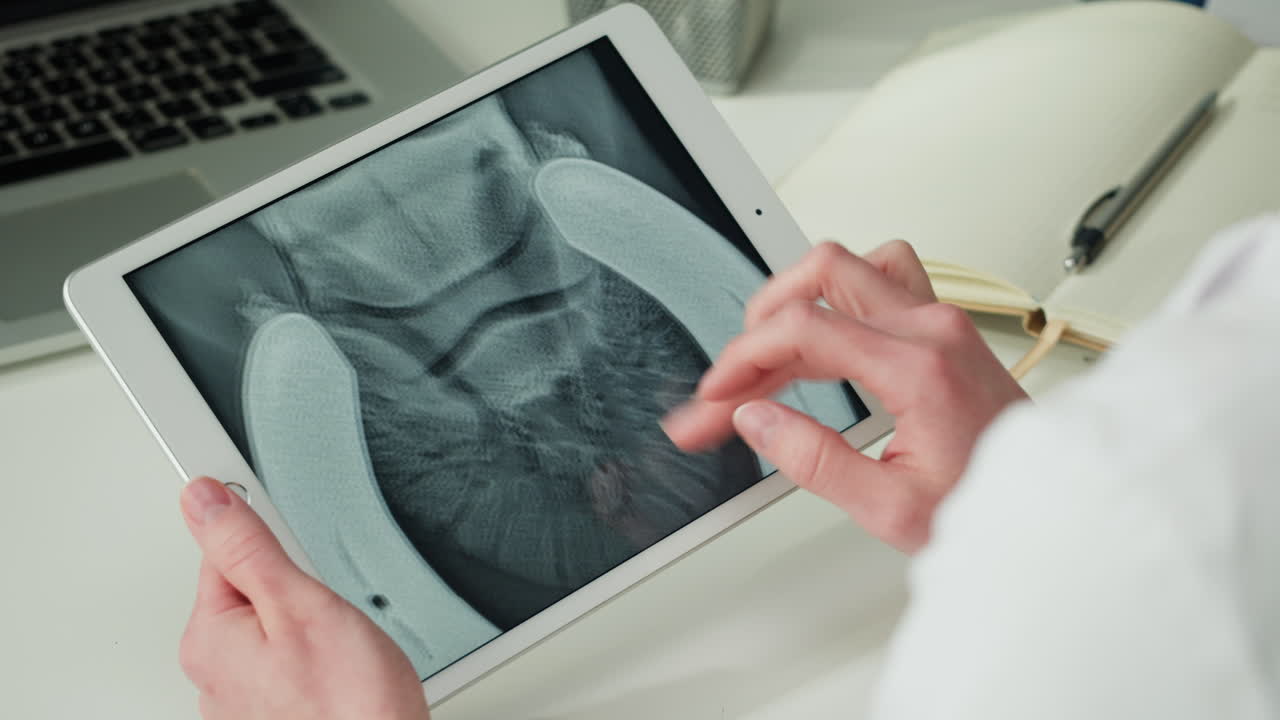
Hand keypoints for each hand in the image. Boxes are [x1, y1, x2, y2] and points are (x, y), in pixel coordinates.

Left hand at [178, 477, 429, 719]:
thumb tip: (203, 498)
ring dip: (309, 624)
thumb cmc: (349, 703)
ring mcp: (241, 698)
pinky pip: (288, 662)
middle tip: (331, 604)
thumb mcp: (301, 604)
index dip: (264, 533)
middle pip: (250, 589)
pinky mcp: (272, 712)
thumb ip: (249, 547)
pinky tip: (341, 666)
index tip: (281, 517)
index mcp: (210, 637)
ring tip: (343, 644)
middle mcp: (213, 672)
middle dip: (295, 585)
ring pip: (274, 628)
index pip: (223, 551)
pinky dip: (316, 656)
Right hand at [662, 241, 1027, 551]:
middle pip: (821, 276)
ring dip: (798, 298)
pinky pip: (881, 279)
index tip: (717, 395)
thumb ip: (813, 459)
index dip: (745, 357)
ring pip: (850, 266)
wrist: (1049, 504)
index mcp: (918, 367)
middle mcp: (933, 328)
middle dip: (760, 324)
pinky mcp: (944, 328)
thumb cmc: (986, 504)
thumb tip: (757, 419)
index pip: (805, 327)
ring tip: (768, 349)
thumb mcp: (889, 508)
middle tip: (734, 376)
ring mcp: (942, 321)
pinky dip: (837, 297)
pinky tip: (820, 336)